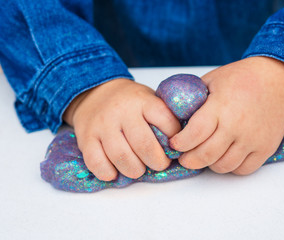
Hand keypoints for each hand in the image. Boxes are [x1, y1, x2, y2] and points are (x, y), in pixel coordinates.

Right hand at [63, 79, 180, 180]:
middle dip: (157, 162)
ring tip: (139, 169)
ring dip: (135, 170)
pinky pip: (96, 162)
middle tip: (159, 164)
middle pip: (145, 145)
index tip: (174, 147)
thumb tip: (183, 141)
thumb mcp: (149, 99)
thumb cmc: (129, 102)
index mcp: (143, 101)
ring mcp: (102, 125)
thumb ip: (163, 116)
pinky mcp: (86, 138)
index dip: (175, 140)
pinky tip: (115, 171)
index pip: (166, 123)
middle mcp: (122, 111)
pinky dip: (108, 173)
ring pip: (122, 157)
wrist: (94, 92)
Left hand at [170, 57, 283, 174]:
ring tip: (205, 155)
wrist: (277, 80)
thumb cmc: (241, 79)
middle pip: (206, 155)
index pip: (194, 134)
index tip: (174, 144)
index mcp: (220, 106)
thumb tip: (173, 116)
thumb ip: (193, 99)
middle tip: (185, 157)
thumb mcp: (212, 80)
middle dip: (189, 160)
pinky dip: (231, 167)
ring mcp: (253, 138)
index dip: (179, 144)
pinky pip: (243, 170)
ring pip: (223, 166)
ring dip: (210, 164)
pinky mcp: (266, 148)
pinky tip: (225, 156)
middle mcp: (237, 125)